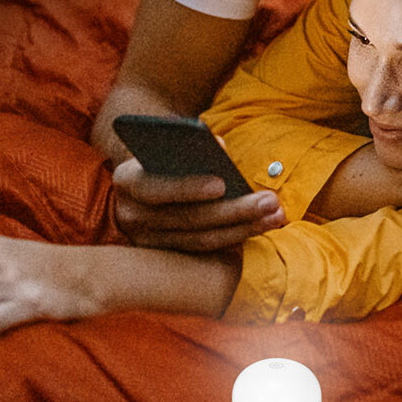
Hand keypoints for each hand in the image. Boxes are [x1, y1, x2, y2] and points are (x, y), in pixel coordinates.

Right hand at [112, 152, 284, 252]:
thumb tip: (219, 147)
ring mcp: (147, 241)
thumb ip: (189, 146)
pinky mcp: (165, 255)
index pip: (154, 188)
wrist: (141, 179)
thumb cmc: (163, 154)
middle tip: (270, 201)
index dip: (187, 188)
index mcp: (126, 180)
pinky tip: (261, 226)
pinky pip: (204, 250)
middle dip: (234, 210)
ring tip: (275, 215)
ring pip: (200, 240)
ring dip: (243, 228)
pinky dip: (235, 238)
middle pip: (187, 219)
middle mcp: (131, 216)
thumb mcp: (167, 145)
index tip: (222, 184)